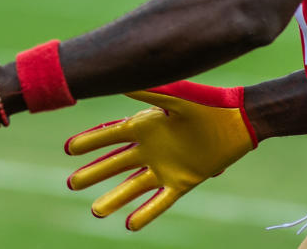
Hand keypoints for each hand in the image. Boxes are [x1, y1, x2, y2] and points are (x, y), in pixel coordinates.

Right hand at [64, 81, 257, 229]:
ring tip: (95, 211)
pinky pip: (159, 202)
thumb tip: (123, 81)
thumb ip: (150, 93)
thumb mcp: (176, 97)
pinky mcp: (181, 183)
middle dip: (94, 173)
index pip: (110, 136)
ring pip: (132, 187)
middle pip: (115, 164)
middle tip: (72, 183)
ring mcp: (164, 168)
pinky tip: (130, 224)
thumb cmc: (208, 104)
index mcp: (145, 125)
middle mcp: (150, 148)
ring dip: (114, 198)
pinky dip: (145, 213)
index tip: (69, 149)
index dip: (90, 142)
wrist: (238, 122)